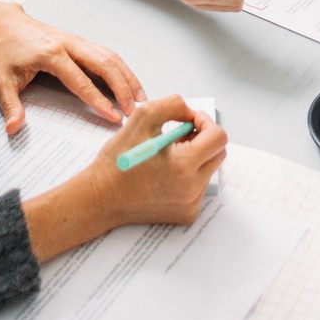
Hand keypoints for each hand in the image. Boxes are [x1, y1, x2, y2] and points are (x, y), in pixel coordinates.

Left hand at [0, 3, 145, 133]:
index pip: (81, 81)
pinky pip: (106, 54)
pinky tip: (130, 83)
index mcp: (51, 54)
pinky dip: (121, 69)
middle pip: (104, 63)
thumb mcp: (1, 81)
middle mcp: (69, 44)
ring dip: (127, 77)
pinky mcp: (80, 41)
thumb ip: (10, 106)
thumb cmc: (5, 52)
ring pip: (110, 56)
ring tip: (141, 98)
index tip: (114, 117)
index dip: (99, 100)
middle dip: (123, 87)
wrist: (6, 24)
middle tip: (135, 110)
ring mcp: (77, 40)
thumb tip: (14, 128)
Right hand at [22, 96, 227, 261]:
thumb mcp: (142, 117)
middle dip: (202, 138)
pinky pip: (199, 187)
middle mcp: (192, 188)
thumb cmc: (118, 161)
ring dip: (195, 156)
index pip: (218, 137)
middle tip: (180, 134)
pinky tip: (166, 172)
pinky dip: (189, 175)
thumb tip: (191, 111)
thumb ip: (173, 105)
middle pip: (217, 153)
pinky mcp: (185, 214)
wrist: (100, 198)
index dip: (205, 122)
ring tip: (168, 153)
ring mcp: (190, 204)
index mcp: (185, 165)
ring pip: (208, 169)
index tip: (189, 120)